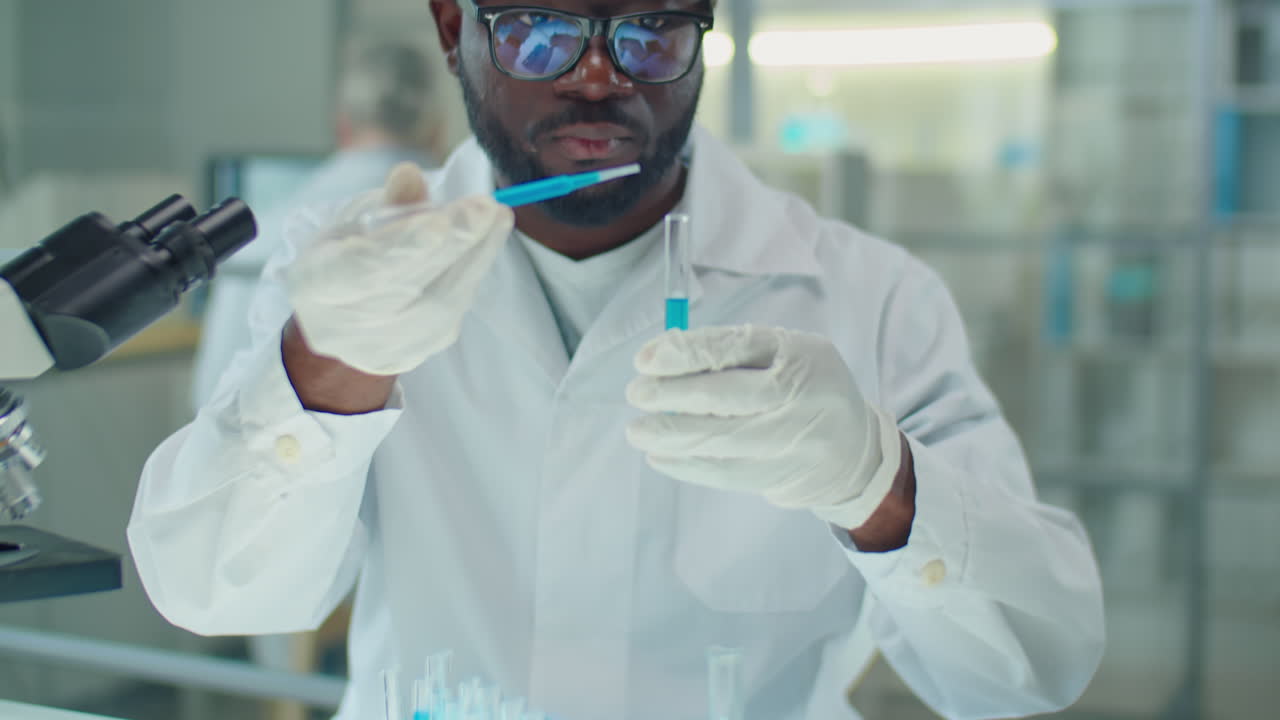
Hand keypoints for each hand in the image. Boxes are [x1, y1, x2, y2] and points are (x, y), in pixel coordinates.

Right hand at [285, 163, 512, 375]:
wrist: (338, 321)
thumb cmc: (343, 256)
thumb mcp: (351, 220)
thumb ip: (385, 203)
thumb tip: (411, 176)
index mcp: (317, 283)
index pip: (360, 269)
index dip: (402, 247)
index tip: (440, 221)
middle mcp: (343, 326)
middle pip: (409, 287)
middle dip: (454, 243)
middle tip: (487, 208)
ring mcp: (380, 348)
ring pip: (439, 306)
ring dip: (474, 258)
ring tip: (496, 219)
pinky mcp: (412, 355)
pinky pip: (450, 315)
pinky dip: (470, 276)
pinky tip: (485, 245)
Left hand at [626, 325, 901, 529]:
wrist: (853, 449)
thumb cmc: (805, 387)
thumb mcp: (785, 353)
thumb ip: (732, 351)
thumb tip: (664, 355)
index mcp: (799, 354)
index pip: (734, 348)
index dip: (684, 353)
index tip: (645, 359)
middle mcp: (800, 397)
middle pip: (725, 396)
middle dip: (671, 395)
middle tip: (637, 394)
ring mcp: (792, 441)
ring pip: (721, 440)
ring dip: (671, 435)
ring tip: (639, 430)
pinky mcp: (781, 477)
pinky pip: (726, 473)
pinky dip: (687, 466)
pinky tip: (660, 456)